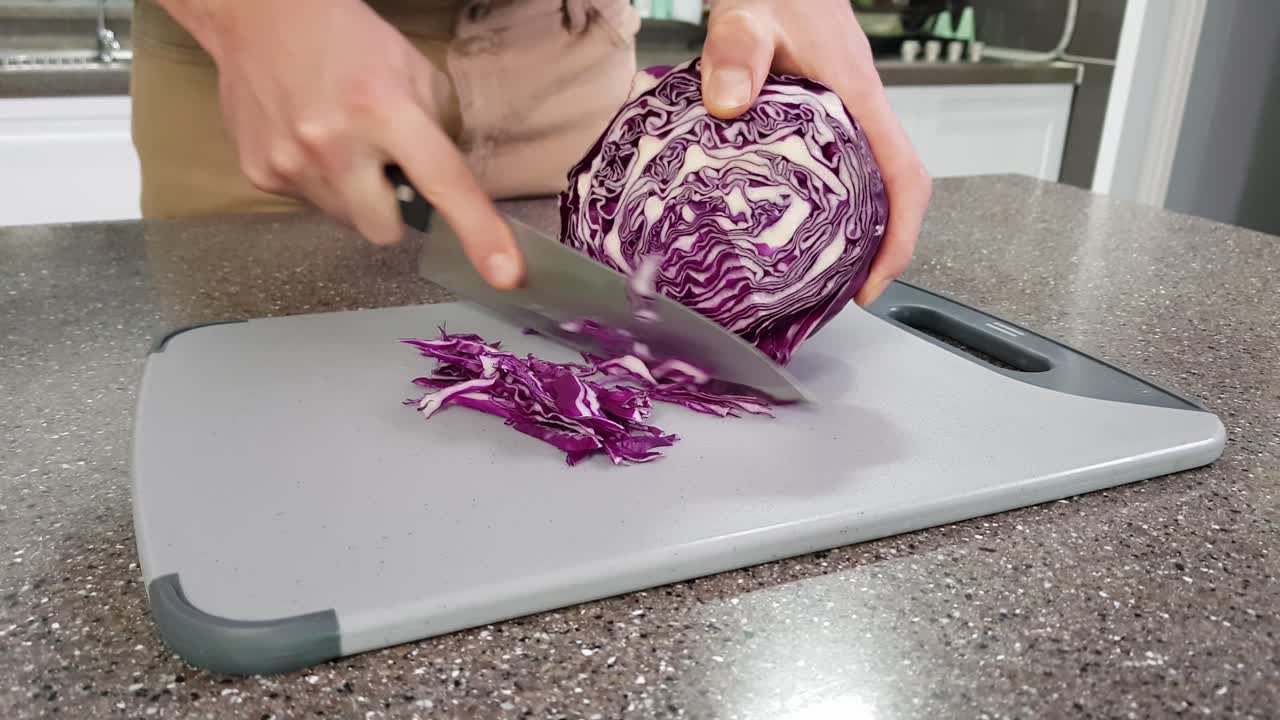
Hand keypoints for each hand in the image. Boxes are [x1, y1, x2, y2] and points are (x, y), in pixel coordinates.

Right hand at [157, 0, 523, 288]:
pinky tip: (308, 141)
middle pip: (387, 230)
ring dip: (355, 196)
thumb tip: (448, 185)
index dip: (479, 232)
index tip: (505, 274)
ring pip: (348, 221)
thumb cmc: (348, 39)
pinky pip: (311, 205)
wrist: (259, 16)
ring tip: (341, 143)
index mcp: (384, 110)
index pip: (443, 182)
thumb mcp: (411, 72)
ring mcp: (291, 165)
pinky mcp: (261, 176)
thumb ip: (435, 133)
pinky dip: (319, 184)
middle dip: (394, 208)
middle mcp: (335, 145)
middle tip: (384, 165)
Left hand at [700, 0, 931, 304]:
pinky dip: (815, 199)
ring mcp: (838, 110)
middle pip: (888, 193)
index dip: (899, 238)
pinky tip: (774, 213)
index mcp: (856, 95)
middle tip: (830, 294)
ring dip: (845, 229)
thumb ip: (737, 52)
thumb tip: (729, 105)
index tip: (872, 283)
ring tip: (806, 272)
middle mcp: (856, 108)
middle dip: (871, 251)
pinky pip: (829, 164)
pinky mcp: (815, 107)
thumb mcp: (749, 12)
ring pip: (859, 182)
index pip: (904, 177)